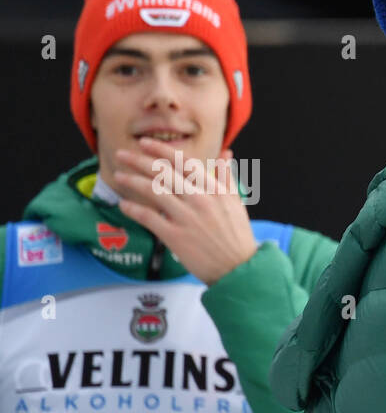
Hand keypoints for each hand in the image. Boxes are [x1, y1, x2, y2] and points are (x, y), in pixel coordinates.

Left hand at [111, 137, 258, 283]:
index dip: (161, 150)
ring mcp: (186, 218)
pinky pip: (149, 218)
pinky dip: (133, 210)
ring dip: (132, 181)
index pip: (183, 162)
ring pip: (153, 191)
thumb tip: (225, 154)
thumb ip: (226, 176)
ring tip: (119, 176)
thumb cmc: (237, 236)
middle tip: (122, 154)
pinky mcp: (176, 236)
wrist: (238, 268)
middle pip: (163, 173)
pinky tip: (123, 205)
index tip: (145, 144)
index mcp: (214, 189)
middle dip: (139, 161)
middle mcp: (199, 199)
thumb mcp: (236, 202)